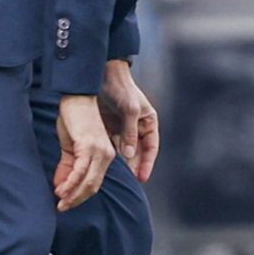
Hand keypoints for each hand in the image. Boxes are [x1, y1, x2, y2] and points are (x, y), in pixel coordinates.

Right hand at [53, 93, 114, 211]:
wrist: (76, 97)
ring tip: (60, 202)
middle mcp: (106, 155)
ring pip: (88, 182)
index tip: (66, 203)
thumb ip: (67, 167)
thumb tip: (59, 187)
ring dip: (73, 195)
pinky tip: (61, 191)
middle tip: (62, 208)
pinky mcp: (89, 146)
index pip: (94, 183)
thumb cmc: (74, 119)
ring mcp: (99, 151)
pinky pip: (80, 171)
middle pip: (93, 186)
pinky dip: (70, 183)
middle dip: (76, 200)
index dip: (80, 196)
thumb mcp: (70, 147)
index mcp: (104, 156)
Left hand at [99, 59, 159, 183]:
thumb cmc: (121, 87)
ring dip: (121, 163)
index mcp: (148, 121)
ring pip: (124, 150)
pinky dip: (108, 154)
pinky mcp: (109, 126)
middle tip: (129, 181)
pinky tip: (103, 164)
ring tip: (116, 176)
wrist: (102, 73)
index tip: (142, 177)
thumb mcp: (129, 109)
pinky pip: (111, 144)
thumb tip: (130, 155)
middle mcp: (137, 126)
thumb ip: (130, 132)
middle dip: (135, 166)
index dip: (147, 163)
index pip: (151, 147)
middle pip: (138, 151)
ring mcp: (123, 127)